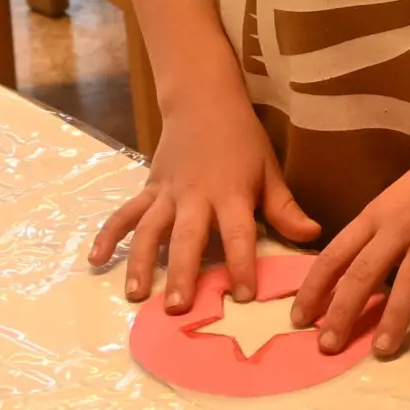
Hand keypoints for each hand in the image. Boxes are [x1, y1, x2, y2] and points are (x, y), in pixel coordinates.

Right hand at [85, 96, 318, 308]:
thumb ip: (285, 209)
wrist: (203, 101)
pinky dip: (109, 235)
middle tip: (177, 307)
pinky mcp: (149, 188)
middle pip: (187, 238)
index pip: (239, 234)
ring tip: (136, 296)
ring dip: (141, 262)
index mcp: (231, 194)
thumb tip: (313, 236)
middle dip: (183, 273)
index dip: (242, 264)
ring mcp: (168, 193)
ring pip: (151, 230)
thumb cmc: (242, 140)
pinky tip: (96, 260)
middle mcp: (196, 196)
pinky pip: (126, 214)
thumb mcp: (269, 170)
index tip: (243, 295)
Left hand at [287, 127, 409, 354]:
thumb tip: (359, 273)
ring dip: (394, 317)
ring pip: (408, 280)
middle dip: (342, 312)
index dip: (315, 288)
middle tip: (327, 346)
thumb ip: (380, 233)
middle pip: (364, 272)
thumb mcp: (398, 198)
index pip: (335, 255)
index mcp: (377, 214)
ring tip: (382, 349)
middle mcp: (399, 226)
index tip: (299, 318)